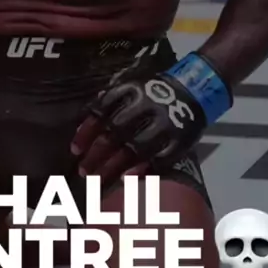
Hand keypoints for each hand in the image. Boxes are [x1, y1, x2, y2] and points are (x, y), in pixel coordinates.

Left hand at [71, 66, 207, 183]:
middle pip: (116, 133)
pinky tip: (127, 181)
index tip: (75, 150)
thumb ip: (108, 102)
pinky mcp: (180, 139)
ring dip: (115, 167)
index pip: (102, 111)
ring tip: (99, 181)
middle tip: (83, 171)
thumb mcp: (130, 86)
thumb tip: (83, 123)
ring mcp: (165, 124)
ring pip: (136, 149)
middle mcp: (147, 106)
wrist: (193, 89)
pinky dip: (143, 170)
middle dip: (97, 154)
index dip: (86, 132)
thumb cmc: (152, 91)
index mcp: (131, 91)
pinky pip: (160, 159)